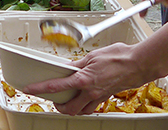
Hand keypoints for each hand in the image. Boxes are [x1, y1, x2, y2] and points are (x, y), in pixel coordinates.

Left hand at [23, 42, 159, 115]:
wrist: (137, 64)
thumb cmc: (119, 57)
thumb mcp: (92, 55)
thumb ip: (78, 64)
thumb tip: (67, 68)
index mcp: (83, 79)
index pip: (56, 86)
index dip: (40, 89)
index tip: (29, 89)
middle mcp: (89, 91)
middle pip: (67, 108)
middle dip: (57, 106)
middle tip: (52, 99)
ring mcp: (98, 96)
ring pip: (79, 111)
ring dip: (71, 108)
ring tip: (66, 99)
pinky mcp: (105, 97)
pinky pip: (91, 107)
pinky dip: (84, 105)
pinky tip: (83, 97)